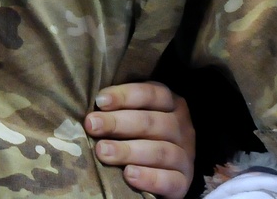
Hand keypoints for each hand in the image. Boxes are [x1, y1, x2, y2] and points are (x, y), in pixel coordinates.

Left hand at [85, 82, 194, 198]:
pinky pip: (170, 180)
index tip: (99, 101)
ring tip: (103, 151)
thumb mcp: (135, 117)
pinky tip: (128, 175)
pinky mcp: (184, 182)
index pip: (151, 94)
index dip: (125, 96)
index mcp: (171, 104)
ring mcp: (186, 156)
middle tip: (92, 125)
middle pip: (151, 122)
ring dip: (128, 150)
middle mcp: (182, 127)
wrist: (163, 172)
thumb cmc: (140, 136)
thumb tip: (90, 112)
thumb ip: (119, 110)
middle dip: (118, 122)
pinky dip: (149, 177)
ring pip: (160, 151)